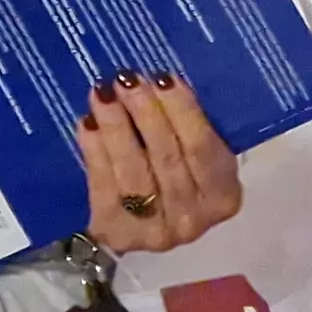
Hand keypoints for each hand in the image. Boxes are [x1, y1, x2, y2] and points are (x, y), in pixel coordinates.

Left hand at [81, 74, 243, 252]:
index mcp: (223, 195)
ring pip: (133, 172)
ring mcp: (154, 231)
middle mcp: (193, 219)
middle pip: (167, 158)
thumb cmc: (181, 177)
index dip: (183, 112)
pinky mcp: (118, 233)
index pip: (203, 149)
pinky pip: (104, 187)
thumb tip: (160, 83)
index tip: (163, 78)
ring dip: (116, 128)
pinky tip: (88, 124)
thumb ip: (189, 130)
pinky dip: (95, 152)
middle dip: (145, 113)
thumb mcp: (199, 158)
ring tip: (102, 94)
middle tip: (126, 79)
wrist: (147, 226)